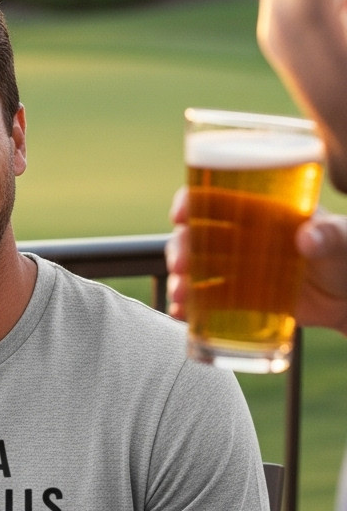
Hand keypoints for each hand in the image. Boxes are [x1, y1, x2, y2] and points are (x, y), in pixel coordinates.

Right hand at [165, 189, 346, 336]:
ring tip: (180, 295)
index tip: (180, 216)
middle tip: (180, 265)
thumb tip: (306, 238)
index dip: (191, 201)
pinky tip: (181, 314)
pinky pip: (208, 299)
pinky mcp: (241, 298)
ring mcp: (238, 267)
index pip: (216, 196)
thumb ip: (329, 235)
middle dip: (179, 247)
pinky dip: (190, 307)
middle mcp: (241, 235)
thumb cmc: (346, 256)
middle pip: (196, 234)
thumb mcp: (342, 240)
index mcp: (260, 210)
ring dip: (181, 278)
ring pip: (196, 267)